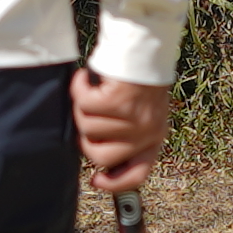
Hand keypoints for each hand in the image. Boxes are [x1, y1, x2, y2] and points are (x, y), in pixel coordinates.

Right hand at [74, 67, 173, 192]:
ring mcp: (133, 117)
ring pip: (87, 127)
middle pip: (100, 156)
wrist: (146, 47)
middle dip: (85, 138)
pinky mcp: (118, 100)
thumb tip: (98, 160)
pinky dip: (79, 88)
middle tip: (87, 116)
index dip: (114, 184)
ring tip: (92, 91)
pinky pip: (83, 104)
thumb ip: (125, 137)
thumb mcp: (140, 115)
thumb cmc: (138, 81)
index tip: (95, 180)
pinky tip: (85, 78)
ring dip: (82, 107)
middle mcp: (147, 131)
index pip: (137, 175)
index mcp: (154, 138)